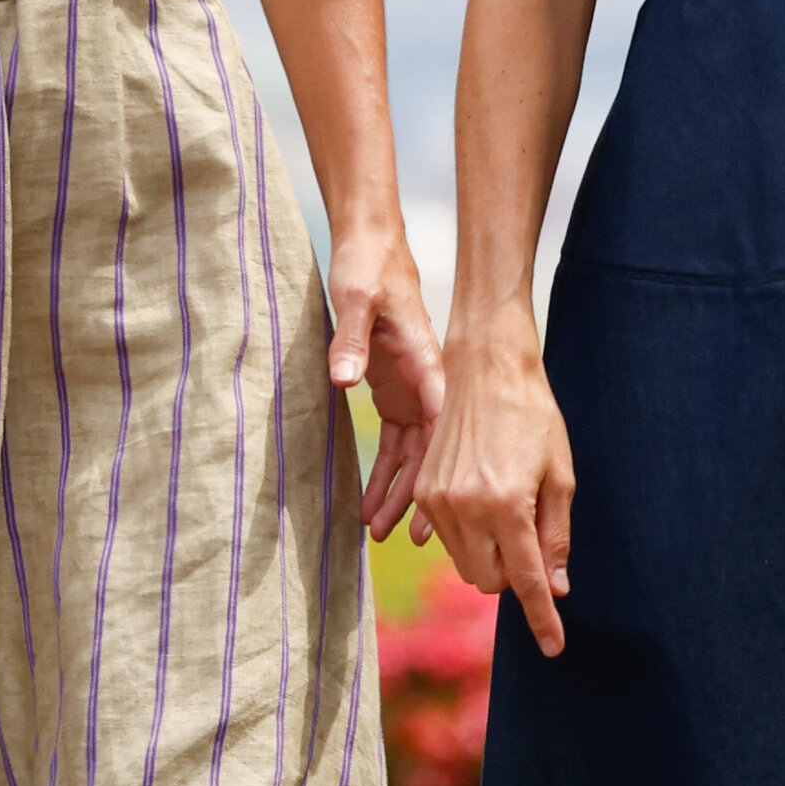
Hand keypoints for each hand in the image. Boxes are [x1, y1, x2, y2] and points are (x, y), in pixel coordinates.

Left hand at [325, 222, 444, 543]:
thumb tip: (343, 378)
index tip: (440, 511)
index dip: (442, 471)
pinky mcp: (394, 391)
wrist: (372, 246)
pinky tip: (371, 503)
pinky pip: (394, 442)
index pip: (440, 424)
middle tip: (413, 539)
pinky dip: (384, 472)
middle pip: (431, 451)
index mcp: (426, 363)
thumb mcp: (354, 299)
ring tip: (380, 532)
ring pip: (413, 454)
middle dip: (422, 496)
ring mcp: (411, 390)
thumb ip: (349, 340)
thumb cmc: (367, 268)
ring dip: (400, 492)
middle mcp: (425, 383)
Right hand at [410, 318, 575, 656]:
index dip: (542, 618)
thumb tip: (555, 587)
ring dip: (491, 557)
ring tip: (509, 510)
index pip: (527, 580)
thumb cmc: (534, 417)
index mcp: (507, 505)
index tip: (554, 647)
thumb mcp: (559, 476)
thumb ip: (555, 536)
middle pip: (488, 582)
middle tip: (531, 541)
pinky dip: (469, 538)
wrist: (486, 369)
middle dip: (513, 577)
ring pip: (466, 564)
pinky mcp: (424, 490)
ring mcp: (438, 500)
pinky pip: (447, 540)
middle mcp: (467, 508)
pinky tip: (485, 505)